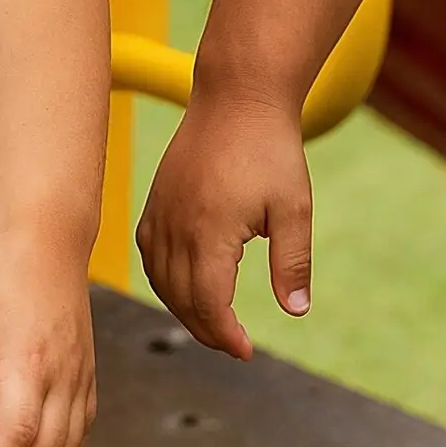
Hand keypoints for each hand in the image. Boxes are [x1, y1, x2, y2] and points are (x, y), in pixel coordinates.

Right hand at [135, 90, 312, 360]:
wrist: (238, 96)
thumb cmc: (270, 148)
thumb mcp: (294, 208)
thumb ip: (293, 262)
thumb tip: (297, 311)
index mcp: (209, 232)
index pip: (208, 303)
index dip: (225, 334)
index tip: (246, 350)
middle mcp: (176, 225)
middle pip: (181, 298)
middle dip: (207, 329)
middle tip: (234, 344)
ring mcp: (161, 211)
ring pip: (160, 279)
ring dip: (184, 308)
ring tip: (214, 322)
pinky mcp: (156, 198)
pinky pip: (149, 252)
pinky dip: (164, 278)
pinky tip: (183, 284)